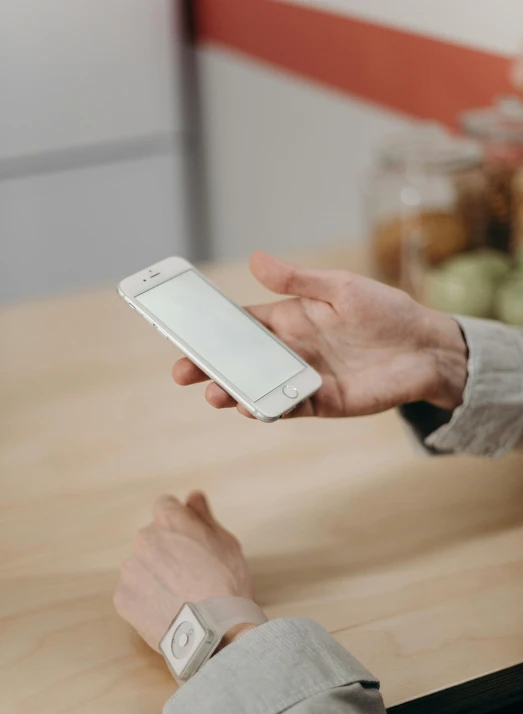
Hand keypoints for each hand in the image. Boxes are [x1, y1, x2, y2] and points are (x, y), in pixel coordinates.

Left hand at [114, 493, 257, 649]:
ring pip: (141, 565)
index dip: (179, 522)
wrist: (215, 633)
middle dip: (166, 549)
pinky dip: (146, 599)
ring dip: (154, 574)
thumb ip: (204, 516)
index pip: (165, 506)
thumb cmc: (228, 584)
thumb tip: (192, 496)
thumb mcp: (226, 543)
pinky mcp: (123, 598)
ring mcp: (131, 570)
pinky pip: (133, 592)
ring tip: (179, 596)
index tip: (189, 539)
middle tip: (189, 573)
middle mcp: (145, 539)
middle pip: (152, 536)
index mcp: (170, 521)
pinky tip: (167, 610)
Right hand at [172, 252, 467, 417]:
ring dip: (233, 391)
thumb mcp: (340, 287)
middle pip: (240, 360)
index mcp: (289, 319)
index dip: (211, 329)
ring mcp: (303, 378)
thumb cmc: (385, 311)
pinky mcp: (322, 402)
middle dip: (209, 366)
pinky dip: (268, 408)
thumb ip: (298, 281)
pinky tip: (251, 406)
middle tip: (182, 372)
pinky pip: (288, 407)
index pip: (241, 325)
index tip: (181, 331)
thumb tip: (256, 259)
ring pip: (258, 387)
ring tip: (216, 392)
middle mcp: (289, 351)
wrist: (426, 347)